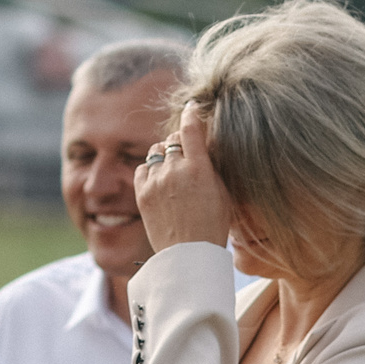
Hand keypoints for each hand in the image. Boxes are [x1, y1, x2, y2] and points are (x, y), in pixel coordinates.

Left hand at [134, 100, 233, 252]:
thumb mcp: (223, 192)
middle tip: (187, 154)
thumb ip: (212, 165)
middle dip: (180, 142)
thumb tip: (206, 143)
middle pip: (173, 139)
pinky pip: (142, 168)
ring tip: (173, 170)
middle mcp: (175, 170)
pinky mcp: (141, 193)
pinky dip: (150, 169)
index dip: (191, 114)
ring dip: (165, 155)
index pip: (190, 128)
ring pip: (156, 151)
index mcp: (199, 169)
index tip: (191, 108)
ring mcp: (156, 181)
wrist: (187, 255)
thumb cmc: (212, 225)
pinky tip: (160, 180)